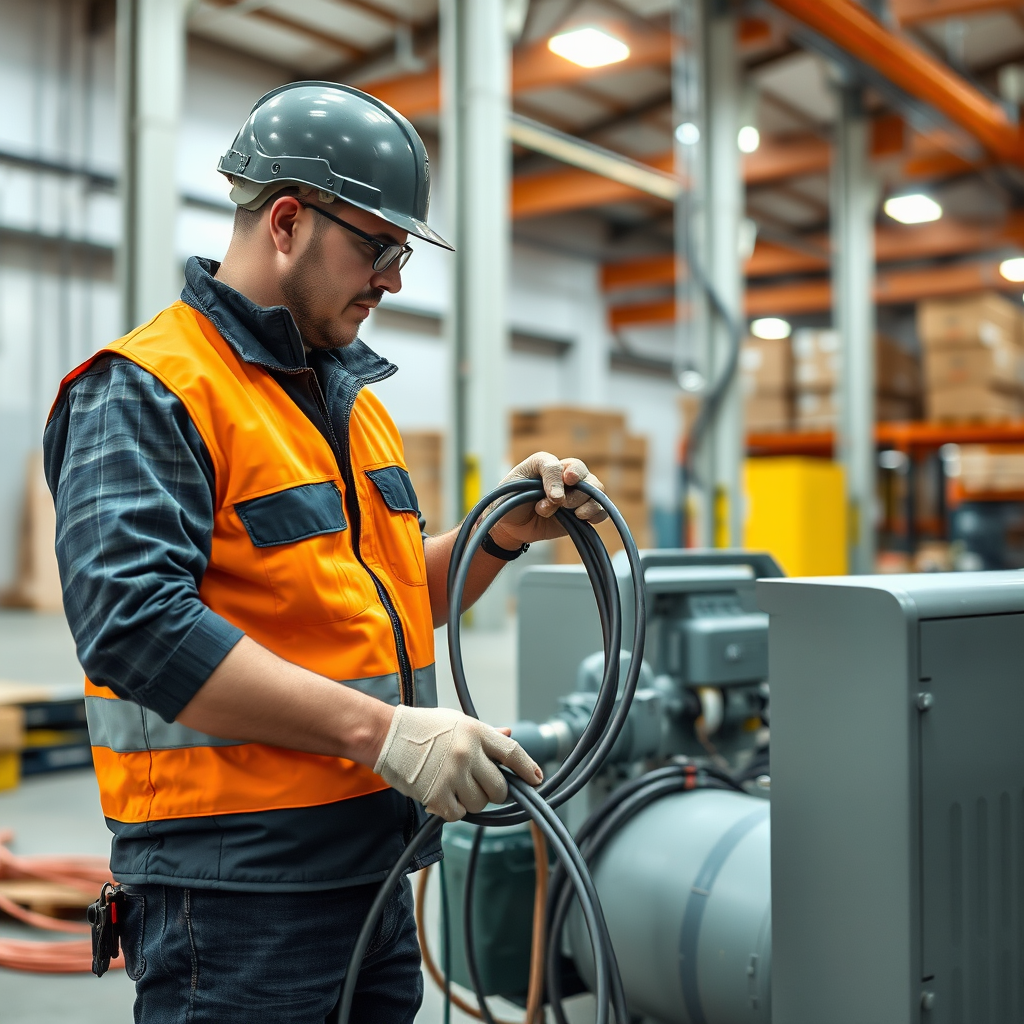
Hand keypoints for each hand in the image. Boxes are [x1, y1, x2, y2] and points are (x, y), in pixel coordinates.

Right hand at [373, 705, 542, 821]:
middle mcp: (468, 754)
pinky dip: (452, 810)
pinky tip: (441, 796)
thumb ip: (485, 733)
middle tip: (478, 786)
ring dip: (470, 801)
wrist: (386, 734)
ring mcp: (453, 775)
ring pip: (479, 804)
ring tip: (453, 786)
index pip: (513, 753)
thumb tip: (508, 736)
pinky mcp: (437, 795)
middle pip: (499, 788)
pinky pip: (458, 814)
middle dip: (494, 792)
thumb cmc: (420, 727)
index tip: (536, 779)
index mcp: (476, 732)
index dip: (529, 768)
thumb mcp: (456, 721)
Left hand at [488, 452, 607, 546]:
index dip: (562, 479)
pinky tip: (581, 518)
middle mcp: (567, 477)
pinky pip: (600, 511)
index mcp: (551, 465)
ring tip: (572, 514)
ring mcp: (576, 495)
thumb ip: (540, 480)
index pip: (565, 466)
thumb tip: (561, 498)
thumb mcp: (515, 481)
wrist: (508, 524)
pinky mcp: (581, 513)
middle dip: (577, 493)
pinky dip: (597, 514)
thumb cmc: (509, 498)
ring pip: (597, 492)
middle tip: (562, 504)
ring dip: (587, 504)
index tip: (556, 495)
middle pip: (587, 477)